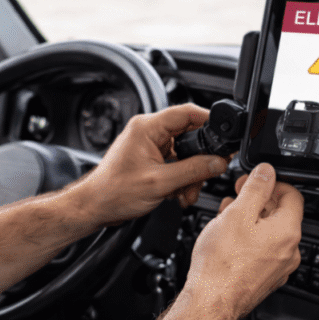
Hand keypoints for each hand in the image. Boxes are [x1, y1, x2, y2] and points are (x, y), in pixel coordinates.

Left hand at [74, 104, 229, 225]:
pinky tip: (179, 193)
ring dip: (191, 174)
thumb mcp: (160, 183)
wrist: (95, 207)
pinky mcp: (150, 159)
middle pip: (189, 135)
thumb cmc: (113, 192)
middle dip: (200, 159)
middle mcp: (148, 132)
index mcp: (147, 127)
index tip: (223, 136)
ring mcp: (149, 145)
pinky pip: (176, 163)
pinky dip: (182, 178)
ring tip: (187, 192)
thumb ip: (193, 171)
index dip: (208, 121)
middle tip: (207, 174)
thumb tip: (218, 162)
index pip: (186, 112)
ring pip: (184, 153)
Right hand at [183, 163, 303, 319]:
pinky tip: (229, 237)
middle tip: (236, 194)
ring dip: (251, 218)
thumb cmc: (221, 264)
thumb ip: (255, 188)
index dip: (272, 182)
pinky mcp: (265, 278)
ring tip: (227, 216)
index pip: (292, 195)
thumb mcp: (236, 213)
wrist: (211, 302)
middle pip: (280, 213)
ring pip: (269, 232)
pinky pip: (263, 250)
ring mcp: (278, 267)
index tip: (254, 180)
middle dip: (258, 200)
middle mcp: (289, 251)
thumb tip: (266, 172)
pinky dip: (249, 238)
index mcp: (287, 231)